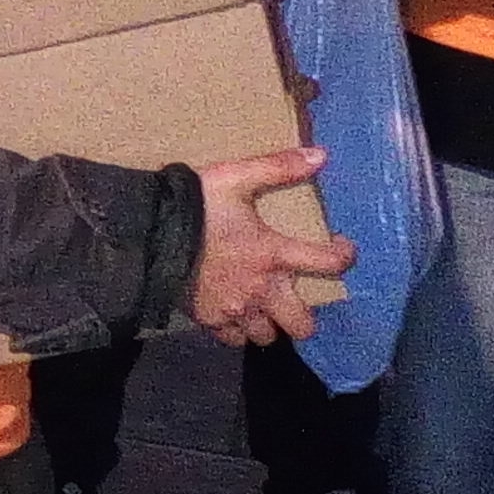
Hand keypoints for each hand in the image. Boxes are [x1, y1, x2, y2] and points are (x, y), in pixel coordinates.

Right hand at [186, 147, 357, 348]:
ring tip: (261, 308)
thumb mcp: (237, 178)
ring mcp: (235, 309)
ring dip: (269, 323)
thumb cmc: (196, 205)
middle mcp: (261, 289)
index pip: (326, 263)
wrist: (148, 233)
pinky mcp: (210, 320)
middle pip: (301, 324)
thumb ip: (279, 167)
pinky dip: (237, 330)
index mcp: (273, 253)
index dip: (344, 258)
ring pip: (267, 336)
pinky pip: (234, 339)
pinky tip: (233, 313)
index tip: (344, 251)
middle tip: (294, 300)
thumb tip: (322, 155)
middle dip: (303, 316)